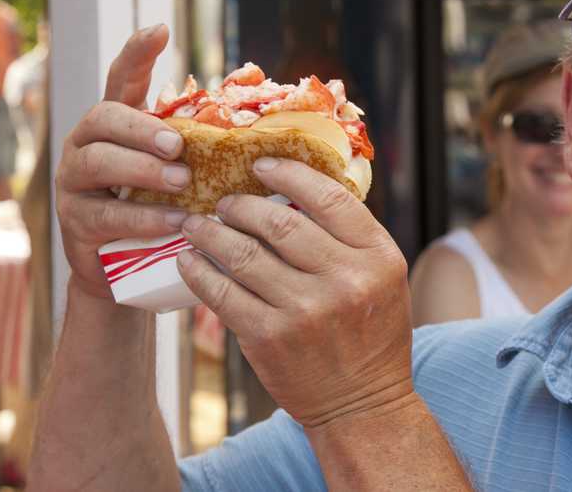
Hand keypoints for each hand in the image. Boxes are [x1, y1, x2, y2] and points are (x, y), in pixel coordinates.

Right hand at [54, 24, 190, 298]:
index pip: (121, 78)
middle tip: (178, 143)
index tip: (160, 29)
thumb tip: (271, 121)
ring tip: (182, 180)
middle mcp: (87, 145)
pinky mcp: (75, 223)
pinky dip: (145, 216)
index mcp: (117, 125)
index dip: (137, 53)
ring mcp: (74, 183)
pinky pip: (106, 214)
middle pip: (104, 117)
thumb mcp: (181, 172)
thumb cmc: (163, 209)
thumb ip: (204, 145)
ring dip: (143, 169)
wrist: (124, 272)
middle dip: (142, 127)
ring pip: (98, 162)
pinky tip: (177, 220)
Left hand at [177, 158, 412, 427]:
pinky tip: (189, 260)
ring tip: (197, 224)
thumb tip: (295, 190)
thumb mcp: (382, 279)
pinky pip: (222, 292)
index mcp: (378, 257)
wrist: (363, 406)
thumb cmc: (370, 335)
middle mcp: (345, 279)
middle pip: (278, 221)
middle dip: (240, 204)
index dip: (289, 174)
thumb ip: (350, 238)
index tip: (261, 165)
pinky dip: (199, 270)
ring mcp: (305, 309)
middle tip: (223, 200)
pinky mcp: (269, 338)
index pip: (328, 197)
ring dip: (211, 232)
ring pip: (243, 252)